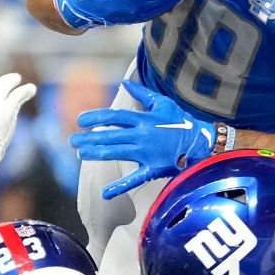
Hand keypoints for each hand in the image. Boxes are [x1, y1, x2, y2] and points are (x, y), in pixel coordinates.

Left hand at [70, 80, 218, 198]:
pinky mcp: (153, 169)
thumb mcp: (163, 103)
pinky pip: (134, 179)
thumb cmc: (181, 122)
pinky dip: (119, 187)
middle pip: (110, 136)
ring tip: (80, 153)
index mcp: (144, 119)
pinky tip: (105, 192)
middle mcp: (142, 136)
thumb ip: (142, 94)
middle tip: (72, 140)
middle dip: (89, 138)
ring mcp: (147, 154)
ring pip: (116, 153)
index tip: (80, 119)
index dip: (95, 117)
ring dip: (96, 153)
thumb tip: (125, 82)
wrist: (201, 143)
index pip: (114, 117)